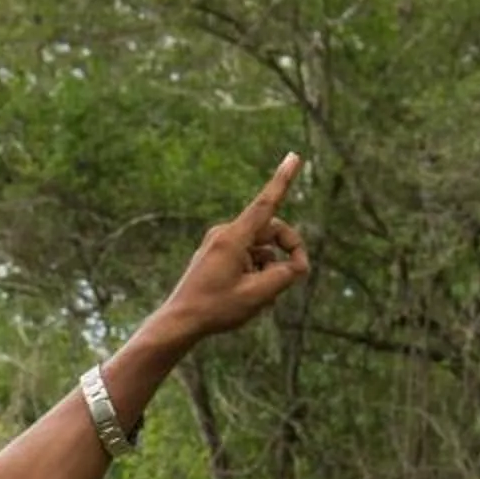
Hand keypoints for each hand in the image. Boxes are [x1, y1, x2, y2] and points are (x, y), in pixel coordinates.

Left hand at [155, 152, 310, 343]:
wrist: (180, 321)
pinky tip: (252, 296)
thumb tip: (297, 264)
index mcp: (233, 238)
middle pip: (270, 230)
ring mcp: (220, 243)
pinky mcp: (217, 254)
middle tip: (299, 272)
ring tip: (263, 297)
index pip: (265, 203)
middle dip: (288, 249)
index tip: (294, 156)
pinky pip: (248, 255)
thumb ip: (285, 275)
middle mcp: (225, 234)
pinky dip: (257, 271)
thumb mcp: (259, 294)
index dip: (283, 180)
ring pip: (261, 247)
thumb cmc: (216, 308)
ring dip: (270, 267)